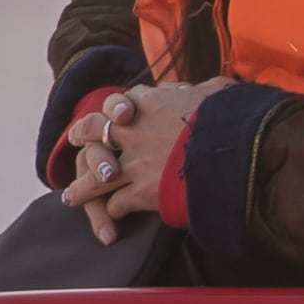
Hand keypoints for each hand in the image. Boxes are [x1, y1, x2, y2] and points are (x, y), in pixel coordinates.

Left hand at [65, 78, 219, 234]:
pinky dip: (112, 210)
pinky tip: (111, 216)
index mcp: (149, 102)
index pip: (123, 101)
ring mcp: (134, 163)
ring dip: (82, 187)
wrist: (233, 152)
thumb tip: (214, 87)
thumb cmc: (230, 120)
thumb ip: (207, 91)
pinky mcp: (141, 192)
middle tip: (74, 139)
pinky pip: (117, 203)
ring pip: (95, 175)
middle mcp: (133, 130)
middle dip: (83, 134)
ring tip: (70, 196)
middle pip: (95, 129)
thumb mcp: (217, 95)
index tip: (115, 113)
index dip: (117, 108)